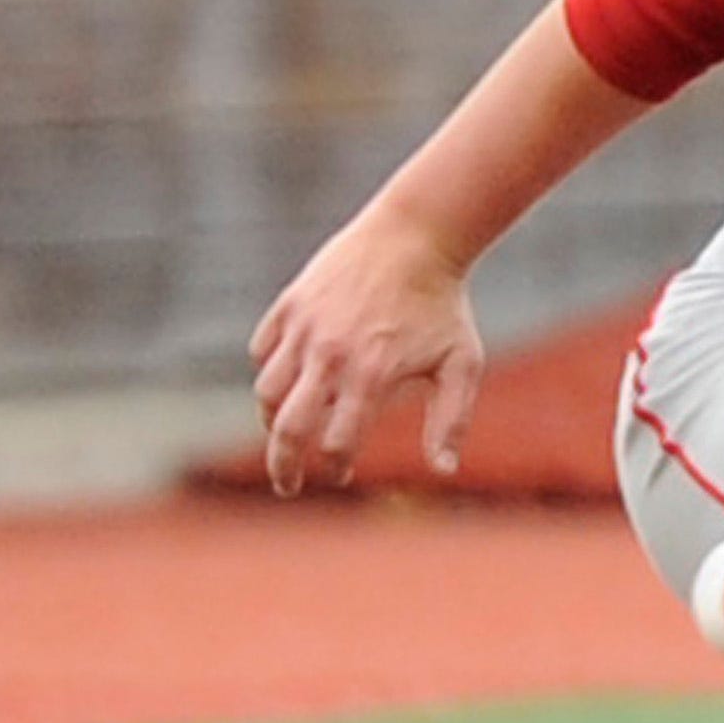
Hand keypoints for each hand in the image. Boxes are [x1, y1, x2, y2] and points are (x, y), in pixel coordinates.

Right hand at [248, 210, 485, 494]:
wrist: (417, 237)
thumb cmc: (443, 306)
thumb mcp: (461, 363)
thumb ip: (451, 419)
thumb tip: (444, 471)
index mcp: (371, 375)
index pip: (337, 442)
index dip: (337, 465)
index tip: (341, 473)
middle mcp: (330, 355)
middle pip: (286, 428)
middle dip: (283, 465)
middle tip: (288, 485)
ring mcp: (304, 329)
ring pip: (267, 391)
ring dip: (274, 418)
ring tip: (288, 431)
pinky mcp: (289, 305)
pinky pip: (262, 351)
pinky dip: (269, 371)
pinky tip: (288, 381)